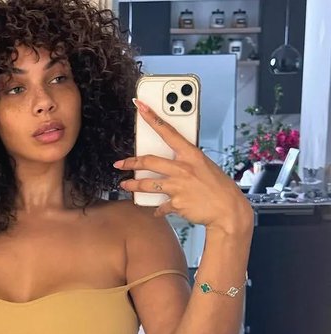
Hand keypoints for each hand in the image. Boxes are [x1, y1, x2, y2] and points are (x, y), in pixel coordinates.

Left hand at [113, 98, 252, 233]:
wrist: (228, 210)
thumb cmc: (219, 188)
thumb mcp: (205, 166)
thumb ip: (187, 162)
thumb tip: (172, 162)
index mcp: (191, 155)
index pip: (168, 131)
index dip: (152, 117)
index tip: (140, 106)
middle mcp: (183, 168)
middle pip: (149, 161)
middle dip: (131, 163)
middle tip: (120, 164)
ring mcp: (178, 186)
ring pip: (147, 184)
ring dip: (133, 186)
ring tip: (125, 186)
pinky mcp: (176, 203)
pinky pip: (160, 206)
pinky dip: (158, 209)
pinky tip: (157, 210)